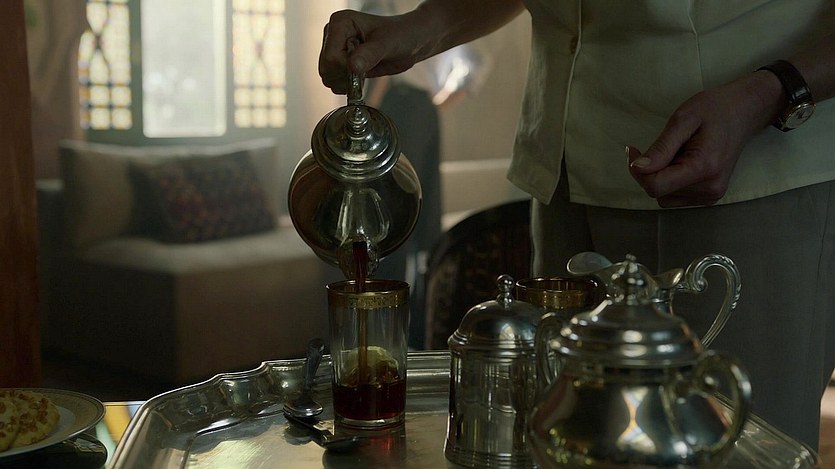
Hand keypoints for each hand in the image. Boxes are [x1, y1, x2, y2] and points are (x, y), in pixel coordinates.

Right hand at [319, 10, 424, 93]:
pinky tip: (362, 75)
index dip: (347, 67)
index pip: (331, 56)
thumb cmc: (400, 34)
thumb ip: (370, 54)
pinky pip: (334, 81)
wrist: (409, 42)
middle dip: (346, 75)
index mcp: (340, 22)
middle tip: (366, 68)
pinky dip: (347, 84)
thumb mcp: (387, 43)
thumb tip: (352, 66)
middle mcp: (333, 35)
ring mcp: (335, 49)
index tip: (364, 64)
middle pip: (326, 69)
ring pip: (327, 77)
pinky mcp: (339, 62)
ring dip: (347, 81)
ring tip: (365, 70)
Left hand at [627, 72, 783, 207]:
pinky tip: (682, 162)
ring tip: (678, 152)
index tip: (632, 149)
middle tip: (661, 145)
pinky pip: (675, 196)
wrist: (745, 112)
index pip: (655, 186)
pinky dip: (670, 181)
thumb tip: (638, 168)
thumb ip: (661, 147)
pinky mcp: (709, 196)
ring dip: (660, 176)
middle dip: (650, 171)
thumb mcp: (683, 119)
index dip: (637, 170)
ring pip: (664, 196)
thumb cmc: (715, 109)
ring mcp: (711, 195)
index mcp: (703, 169)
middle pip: (658, 192)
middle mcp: (709, 188)